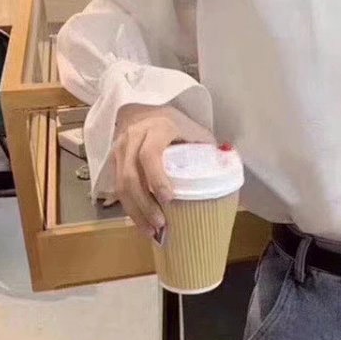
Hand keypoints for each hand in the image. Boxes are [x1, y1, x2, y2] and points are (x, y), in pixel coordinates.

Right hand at [113, 104, 214, 236]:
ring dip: (135, 211)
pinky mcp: (113, 162)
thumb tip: (227, 167)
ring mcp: (119, 150)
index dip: (157, 178)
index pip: (149, 155)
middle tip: (160, 223)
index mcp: (156, 129)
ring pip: (120, 185)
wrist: (142, 109)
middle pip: (130, 175)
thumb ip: (206, 145)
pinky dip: (130, 208)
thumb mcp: (192, 128)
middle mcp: (133, 138)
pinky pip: (117, 188)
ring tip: (151, 230)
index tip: (169, 199)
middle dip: (144, 204)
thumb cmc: (174, 122)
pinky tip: (141, 222)